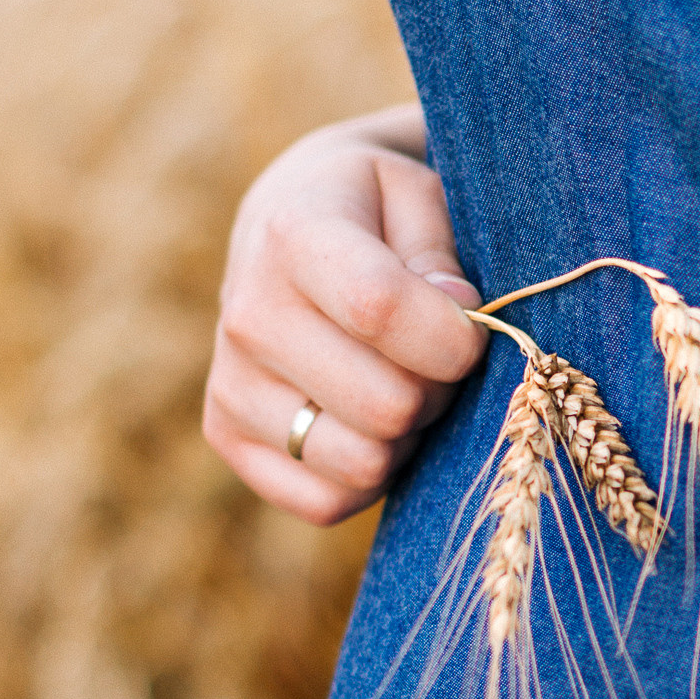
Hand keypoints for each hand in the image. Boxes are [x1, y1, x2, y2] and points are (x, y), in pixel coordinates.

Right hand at [203, 102, 485, 525]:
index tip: (473, 328)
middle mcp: (247, 314)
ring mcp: (228, 383)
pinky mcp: (225, 437)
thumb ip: (442, 253)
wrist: (285, 230)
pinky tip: (369, 423)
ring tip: (402, 386)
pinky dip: (368, 477)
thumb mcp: (418, 196)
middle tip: (437, 362)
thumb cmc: (374, 214)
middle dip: (438, 391)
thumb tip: (456, 310)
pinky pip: (325, 502)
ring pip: (361, 463)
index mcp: (294, 236)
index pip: (382, 310)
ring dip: (406, 438)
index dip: (454, 337)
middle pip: (385, 405)